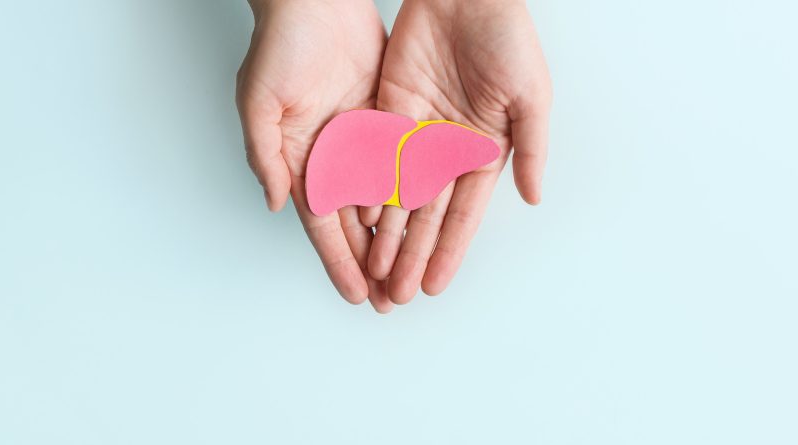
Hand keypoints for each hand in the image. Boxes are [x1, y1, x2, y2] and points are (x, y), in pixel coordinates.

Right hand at [236, 0, 393, 312]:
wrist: (316, 0)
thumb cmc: (279, 46)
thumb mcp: (259, 103)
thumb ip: (266, 155)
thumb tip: (278, 205)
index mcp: (301, 159)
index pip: (323, 224)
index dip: (339, 260)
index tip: (358, 295)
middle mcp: (334, 157)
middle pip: (356, 223)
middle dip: (373, 263)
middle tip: (392, 299)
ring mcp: (363, 140)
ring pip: (384, 202)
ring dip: (398, 239)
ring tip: (413, 272)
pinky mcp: (388, 119)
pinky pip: (404, 164)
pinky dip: (415, 194)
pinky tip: (429, 222)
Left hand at [362, 0, 552, 302]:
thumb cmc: (508, 39)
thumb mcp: (532, 98)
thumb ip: (532, 151)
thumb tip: (534, 200)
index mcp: (483, 151)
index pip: (463, 214)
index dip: (449, 251)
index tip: (434, 286)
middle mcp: (447, 150)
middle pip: (425, 215)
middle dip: (411, 255)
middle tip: (396, 295)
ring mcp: (416, 132)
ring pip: (396, 194)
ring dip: (386, 234)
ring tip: (374, 271)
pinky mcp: (388, 111)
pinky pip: (375, 158)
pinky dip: (366, 188)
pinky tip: (358, 219)